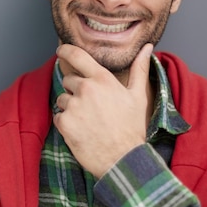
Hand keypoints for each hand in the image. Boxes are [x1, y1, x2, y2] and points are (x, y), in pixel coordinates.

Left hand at [54, 43, 153, 178]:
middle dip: (76, 90)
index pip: (77, 55)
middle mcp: (85, 89)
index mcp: (102, 79)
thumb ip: (139, 69)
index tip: (60, 50)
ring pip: (63, 99)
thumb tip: (147, 47)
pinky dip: (66, 123)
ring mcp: (73, 106)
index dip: (65, 50)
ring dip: (71, 107)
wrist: (123, 159)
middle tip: (92, 106)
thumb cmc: (132, 128)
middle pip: (69, 80)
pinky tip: (82, 131)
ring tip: (89, 121)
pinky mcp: (64, 123)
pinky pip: (58, 116)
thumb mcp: (138, 96)